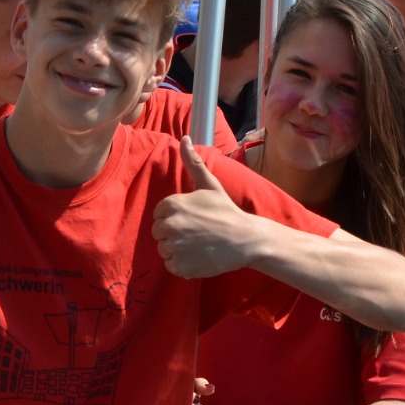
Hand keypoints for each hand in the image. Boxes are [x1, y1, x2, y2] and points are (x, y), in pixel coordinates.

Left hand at [153, 138, 261, 277]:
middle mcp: (169, 226)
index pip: (159, 214)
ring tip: (198, 245)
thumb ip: (192, 163)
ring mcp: (174, 247)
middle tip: (197, 233)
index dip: (175, 217)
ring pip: (164, 250)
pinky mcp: (179, 266)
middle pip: (159, 233)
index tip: (193, 219)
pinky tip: (198, 257)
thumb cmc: (226, 211)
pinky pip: (171, 265)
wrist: (245, 239)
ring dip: (177, 249)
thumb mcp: (209, 185)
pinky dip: (182, 264)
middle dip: (174, 233)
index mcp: (171, 205)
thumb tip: (184, 138)